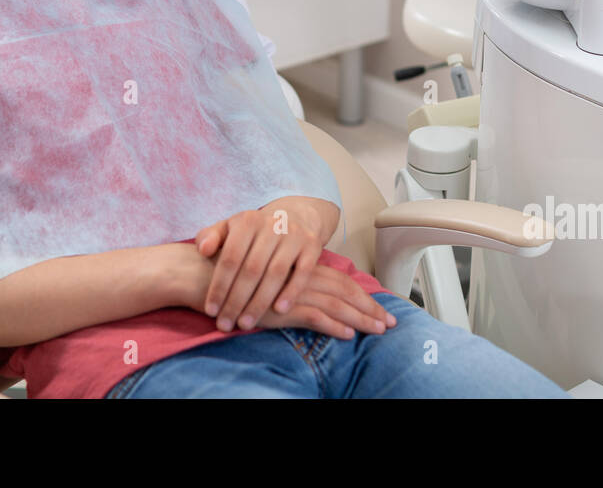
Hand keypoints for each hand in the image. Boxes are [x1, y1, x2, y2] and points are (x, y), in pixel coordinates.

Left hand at [195, 206, 326, 332]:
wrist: (294, 216)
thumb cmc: (253, 232)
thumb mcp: (230, 228)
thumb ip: (210, 237)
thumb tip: (203, 250)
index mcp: (247, 220)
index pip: (230, 257)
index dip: (219, 285)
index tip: (211, 310)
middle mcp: (272, 225)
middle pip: (252, 269)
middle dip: (236, 300)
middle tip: (225, 324)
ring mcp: (294, 235)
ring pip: (276, 273)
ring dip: (260, 302)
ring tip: (246, 324)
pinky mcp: (313, 245)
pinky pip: (302, 273)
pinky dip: (291, 292)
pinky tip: (278, 311)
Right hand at [252, 264, 396, 338]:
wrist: (212, 276)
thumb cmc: (242, 278)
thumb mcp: (275, 278)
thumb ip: (296, 284)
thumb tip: (318, 298)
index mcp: (304, 267)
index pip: (343, 281)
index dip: (365, 295)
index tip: (381, 309)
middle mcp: (303, 276)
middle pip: (346, 292)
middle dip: (371, 308)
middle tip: (391, 322)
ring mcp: (293, 291)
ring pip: (336, 304)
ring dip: (360, 318)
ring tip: (378, 330)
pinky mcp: (281, 307)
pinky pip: (314, 316)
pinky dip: (333, 326)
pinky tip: (347, 334)